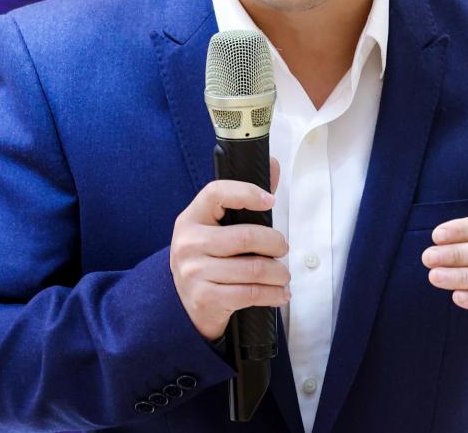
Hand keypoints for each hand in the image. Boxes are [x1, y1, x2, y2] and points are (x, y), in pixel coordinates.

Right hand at [170, 157, 288, 341]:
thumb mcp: (218, 227)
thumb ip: (245, 199)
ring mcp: (194, 272)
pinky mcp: (204, 298)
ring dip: (279, 273)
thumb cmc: (209, 258)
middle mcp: (188, 243)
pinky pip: (250, 294)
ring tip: (283, 274)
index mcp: (191, 218)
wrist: (185, 303)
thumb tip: (273, 164)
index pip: (217, 193)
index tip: (270, 200)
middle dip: (276, 243)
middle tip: (282, 248)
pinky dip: (273, 294)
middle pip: (247, 236)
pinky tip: (279, 293)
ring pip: (254, 268)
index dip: (247, 192)